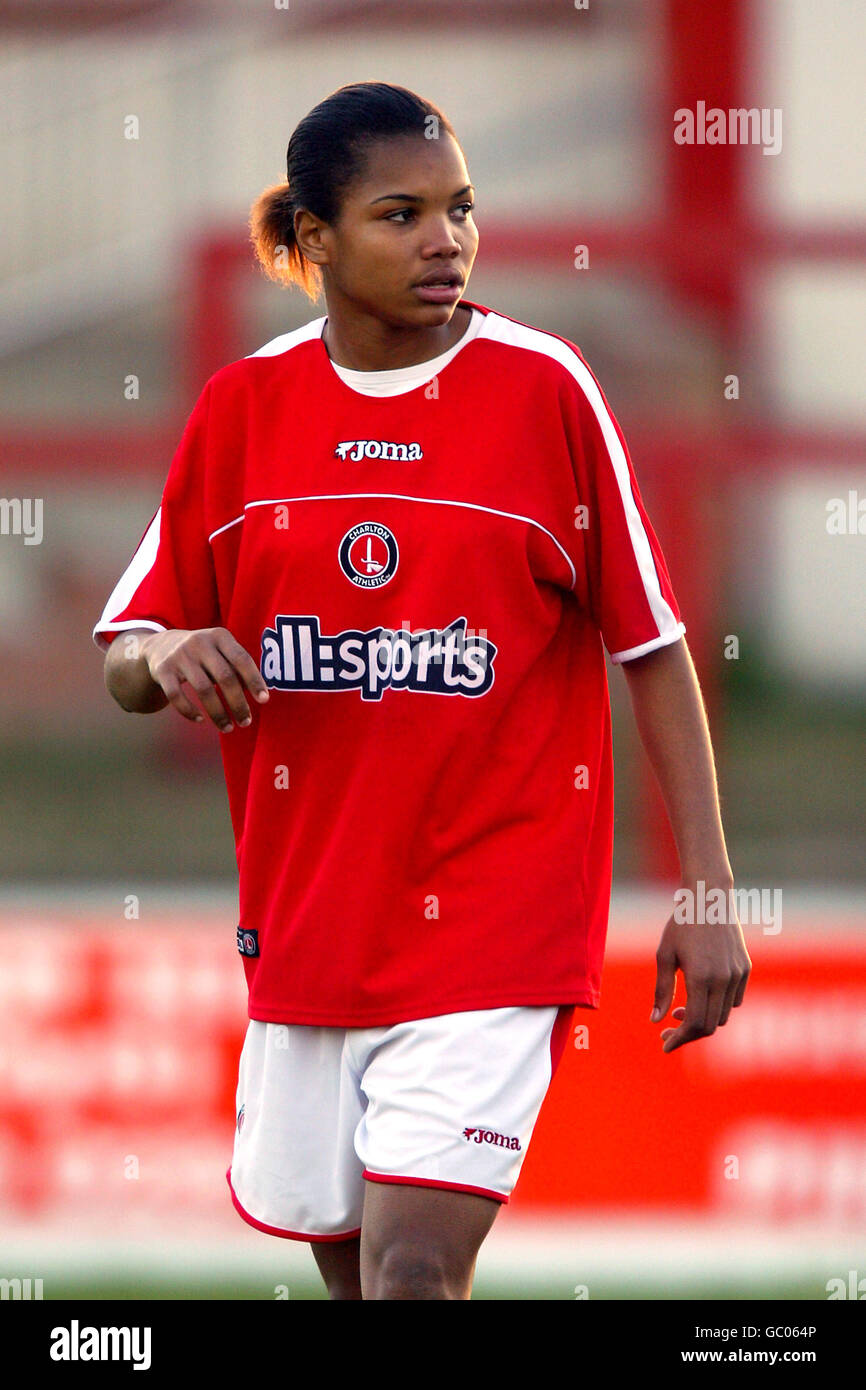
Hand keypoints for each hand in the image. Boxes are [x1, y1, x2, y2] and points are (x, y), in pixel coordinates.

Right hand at [141, 627, 268, 732]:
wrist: (161, 645)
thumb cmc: (203, 654)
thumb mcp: (220, 651)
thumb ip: (237, 668)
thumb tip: (259, 694)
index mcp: (219, 636)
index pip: (241, 659)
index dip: (254, 680)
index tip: (264, 701)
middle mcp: (199, 643)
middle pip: (225, 677)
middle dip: (238, 703)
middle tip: (246, 722)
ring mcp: (180, 656)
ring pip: (203, 689)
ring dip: (218, 713)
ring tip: (227, 728)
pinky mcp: (163, 670)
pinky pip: (177, 696)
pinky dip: (189, 711)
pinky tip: (201, 720)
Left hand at [650, 892, 750, 1051]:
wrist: (710, 897)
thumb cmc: (681, 923)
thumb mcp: (665, 955)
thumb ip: (662, 990)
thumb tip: (656, 1021)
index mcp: (701, 977)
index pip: (694, 1023)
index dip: (680, 1039)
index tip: (665, 1045)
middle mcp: (723, 979)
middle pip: (710, 1025)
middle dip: (688, 1034)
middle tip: (668, 1031)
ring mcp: (737, 975)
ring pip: (723, 1015)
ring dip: (703, 1021)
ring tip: (680, 1011)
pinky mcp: (745, 968)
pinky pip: (734, 1001)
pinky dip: (718, 1008)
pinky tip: (701, 998)